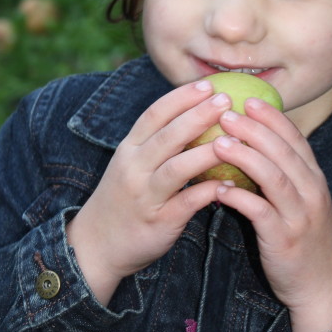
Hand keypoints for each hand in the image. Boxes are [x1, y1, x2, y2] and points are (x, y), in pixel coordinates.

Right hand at [67, 80, 230, 304]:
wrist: (96, 246)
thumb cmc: (123, 200)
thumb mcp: (130, 165)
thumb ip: (156, 143)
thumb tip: (194, 116)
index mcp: (129, 150)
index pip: (154, 114)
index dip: (181, 98)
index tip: (207, 85)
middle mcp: (134, 169)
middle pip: (167, 136)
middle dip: (198, 116)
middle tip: (226, 101)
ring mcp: (145, 196)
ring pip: (177, 168)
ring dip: (207, 153)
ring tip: (234, 141)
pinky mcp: (158, 222)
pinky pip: (187, 203)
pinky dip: (209, 191)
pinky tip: (232, 183)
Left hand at [212, 99, 331, 331]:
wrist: (322, 288)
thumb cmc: (303, 242)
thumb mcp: (300, 204)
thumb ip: (282, 177)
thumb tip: (252, 149)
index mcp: (314, 180)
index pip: (295, 139)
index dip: (272, 117)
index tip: (249, 99)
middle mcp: (312, 192)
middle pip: (283, 151)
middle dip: (254, 128)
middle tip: (226, 112)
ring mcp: (300, 216)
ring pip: (274, 176)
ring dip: (245, 156)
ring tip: (218, 142)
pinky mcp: (285, 239)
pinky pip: (261, 212)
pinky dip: (240, 197)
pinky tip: (219, 189)